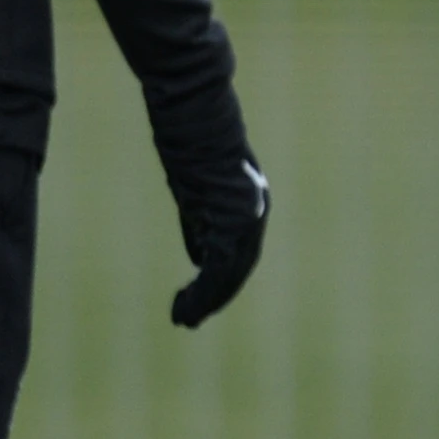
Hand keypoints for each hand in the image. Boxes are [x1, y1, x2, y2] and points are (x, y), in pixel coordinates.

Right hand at [166, 143, 268, 327]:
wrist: (195, 118)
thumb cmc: (192, 142)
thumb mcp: (199, 187)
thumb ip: (202, 222)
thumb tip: (200, 259)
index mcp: (251, 206)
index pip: (240, 255)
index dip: (222, 282)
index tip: (201, 300)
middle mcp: (253, 216)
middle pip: (237, 269)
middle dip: (215, 297)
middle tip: (191, 319)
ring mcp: (243, 220)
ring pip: (227, 275)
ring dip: (206, 301)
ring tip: (185, 320)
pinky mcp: (228, 221)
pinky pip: (217, 268)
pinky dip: (203, 292)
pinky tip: (187, 306)